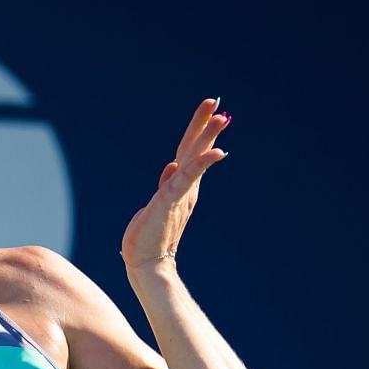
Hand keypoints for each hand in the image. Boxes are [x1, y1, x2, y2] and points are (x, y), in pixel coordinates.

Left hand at [120, 98, 229, 271]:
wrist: (146, 263)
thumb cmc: (149, 235)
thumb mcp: (158, 203)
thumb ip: (168, 184)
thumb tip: (173, 164)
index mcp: (180, 185)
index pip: (189, 152)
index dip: (198, 130)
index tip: (210, 109)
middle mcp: (184, 187)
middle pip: (195, 150)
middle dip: (206, 126)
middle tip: (219, 105)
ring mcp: (180, 193)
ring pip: (195, 159)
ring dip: (208, 138)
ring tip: (222, 118)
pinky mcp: (172, 200)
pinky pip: (188, 177)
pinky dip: (202, 164)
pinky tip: (216, 153)